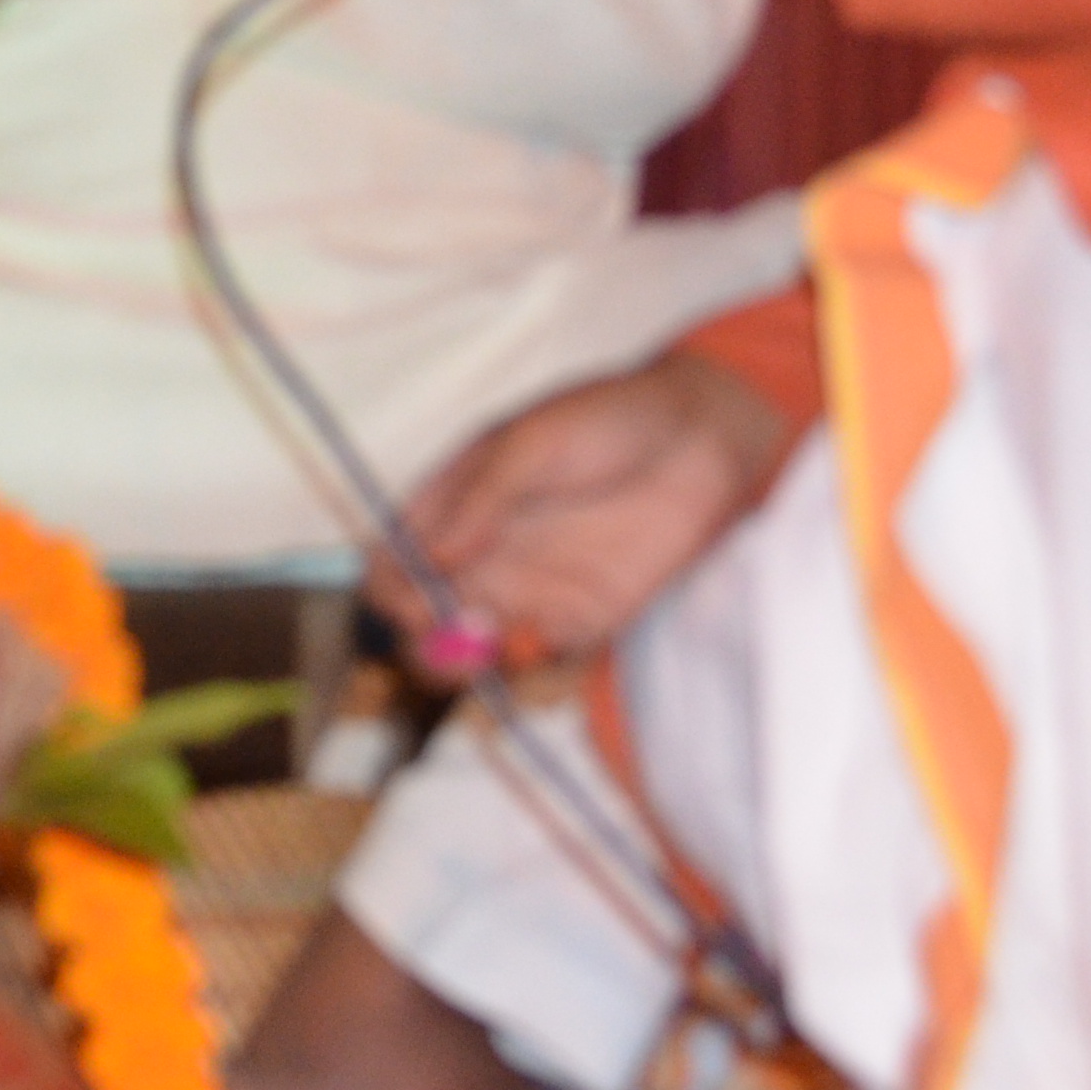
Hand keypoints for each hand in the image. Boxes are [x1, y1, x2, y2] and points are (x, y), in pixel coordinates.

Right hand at [379, 351, 792, 665]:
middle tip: (445, 631)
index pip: (392, 557)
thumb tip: (427, 558)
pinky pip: (533, 660)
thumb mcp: (531, 443)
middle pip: (419, 614)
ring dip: (459, 661)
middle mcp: (479, 553)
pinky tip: (533, 644)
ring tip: (481, 650)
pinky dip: (522, 669)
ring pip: (466, 647)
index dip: (387, 584)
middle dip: (418, 634)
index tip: (405, 597)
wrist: (703, 439)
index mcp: (453, 503)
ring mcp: (526, 589)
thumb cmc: (606, 420)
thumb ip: (481, 500)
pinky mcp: (578, 620)